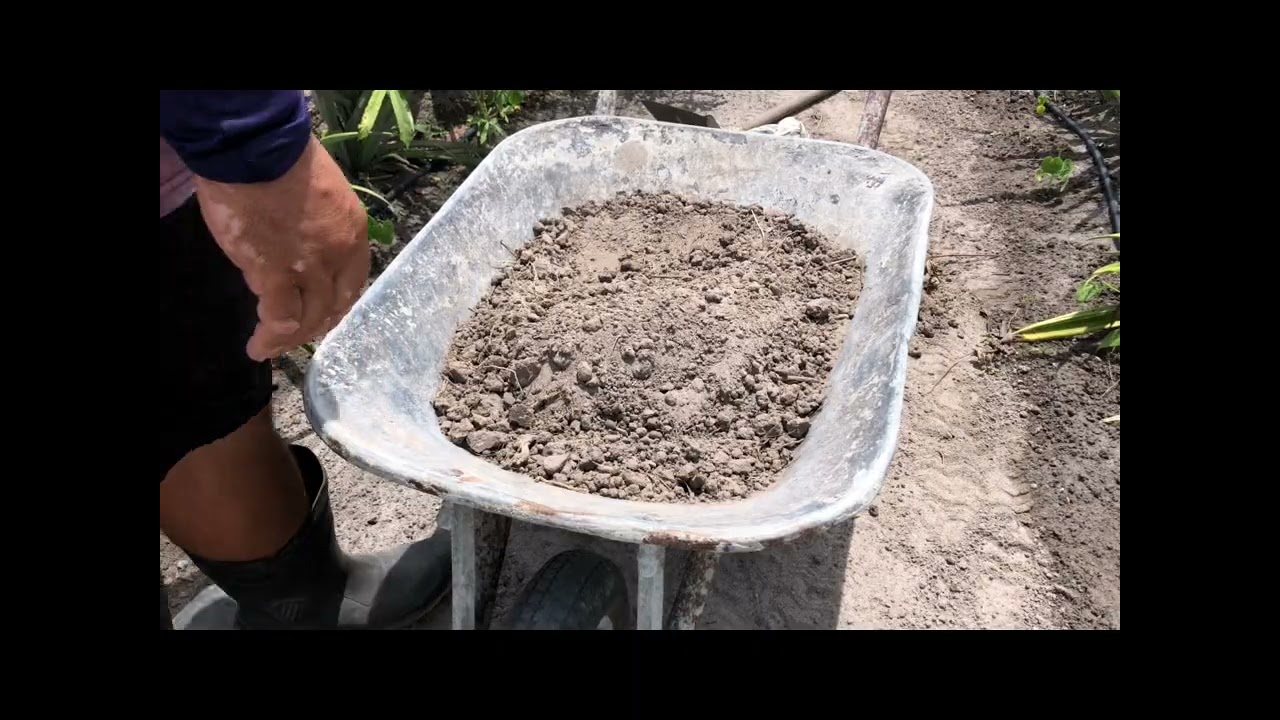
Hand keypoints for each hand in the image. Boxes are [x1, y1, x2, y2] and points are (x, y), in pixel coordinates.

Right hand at [194, 136, 370, 360]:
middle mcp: (338, 256)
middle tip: (299, 335)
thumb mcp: (322, 193)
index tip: (325, 313)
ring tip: (272, 348)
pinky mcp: (275, 274)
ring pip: (307, 318)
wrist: (259, 150)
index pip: (353, 281)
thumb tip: (299, 244)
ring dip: (291, 338)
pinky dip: (270, 336)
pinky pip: (279, 317)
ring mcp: (309, 268)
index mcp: (353, 233)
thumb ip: (318, 224)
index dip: (339, 302)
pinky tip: (259, 346)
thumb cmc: (285, 159)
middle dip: (317, 325)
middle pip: (333, 305)